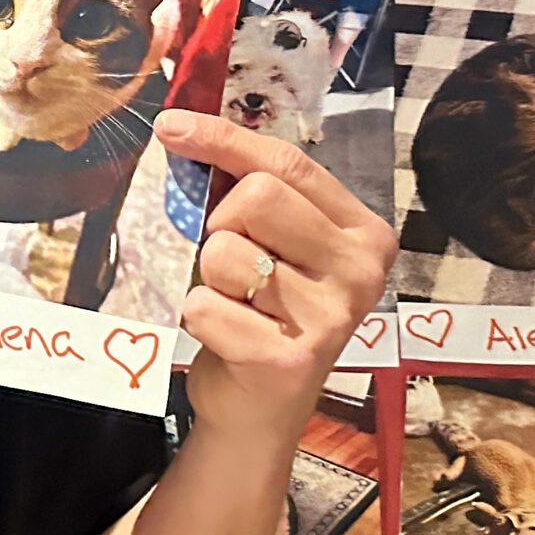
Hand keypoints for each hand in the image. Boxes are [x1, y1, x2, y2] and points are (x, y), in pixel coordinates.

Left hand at [156, 110, 395, 442]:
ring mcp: (330, 317)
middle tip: (233, 262)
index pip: (287, 163)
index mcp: (364, 232)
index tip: (170, 126)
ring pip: (223, 252)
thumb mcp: (275, 244)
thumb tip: (181, 126)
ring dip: (210, 277)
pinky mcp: (289, 359)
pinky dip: (198, 318)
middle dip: (222, 224)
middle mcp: (360, 272)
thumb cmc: (263, 312)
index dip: (222, 137)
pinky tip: (228, 337)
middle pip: (256, 198)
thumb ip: (252, 192)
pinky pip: (204, 305)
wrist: (261, 407)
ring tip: (236, 305)